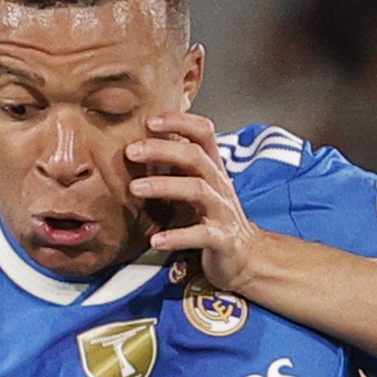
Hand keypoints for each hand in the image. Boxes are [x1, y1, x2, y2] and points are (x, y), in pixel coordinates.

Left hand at [131, 110, 261, 291]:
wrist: (245, 256)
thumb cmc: (214, 218)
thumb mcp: (199, 186)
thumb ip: (179, 167)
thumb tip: (142, 145)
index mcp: (213, 169)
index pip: (203, 132)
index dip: (180, 121)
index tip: (149, 121)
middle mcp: (220, 184)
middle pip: (195, 156)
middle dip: (162, 150)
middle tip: (131, 151)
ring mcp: (222, 211)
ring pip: (197, 190)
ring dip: (164, 186)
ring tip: (135, 188)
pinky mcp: (222, 239)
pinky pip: (200, 234)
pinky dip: (177, 236)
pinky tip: (155, 240)